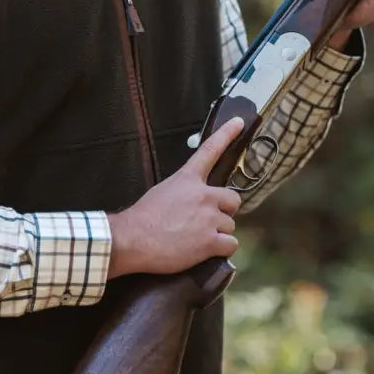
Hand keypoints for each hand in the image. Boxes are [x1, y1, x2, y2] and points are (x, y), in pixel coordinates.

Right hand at [107, 117, 242, 278]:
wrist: (133, 239)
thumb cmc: (142, 218)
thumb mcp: (162, 192)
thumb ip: (183, 192)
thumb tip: (192, 204)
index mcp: (187, 179)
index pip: (210, 150)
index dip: (227, 134)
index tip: (239, 122)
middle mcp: (203, 195)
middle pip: (233, 199)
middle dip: (225, 211)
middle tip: (209, 221)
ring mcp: (208, 218)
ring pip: (230, 225)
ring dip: (218, 233)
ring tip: (196, 239)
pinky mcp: (210, 241)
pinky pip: (230, 245)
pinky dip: (221, 249)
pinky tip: (205, 251)